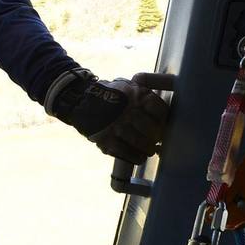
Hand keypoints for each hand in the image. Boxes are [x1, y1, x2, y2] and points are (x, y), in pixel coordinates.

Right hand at [47, 69, 168, 163]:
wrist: (80, 101)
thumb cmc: (110, 96)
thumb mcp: (128, 87)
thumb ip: (145, 97)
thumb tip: (164, 119)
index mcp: (136, 95)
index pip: (160, 111)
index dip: (163, 121)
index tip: (163, 126)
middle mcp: (128, 110)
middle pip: (152, 130)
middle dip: (156, 138)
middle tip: (156, 141)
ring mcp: (116, 126)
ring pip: (141, 143)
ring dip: (147, 149)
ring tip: (148, 150)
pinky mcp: (106, 140)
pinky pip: (127, 153)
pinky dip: (136, 157)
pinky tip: (139, 157)